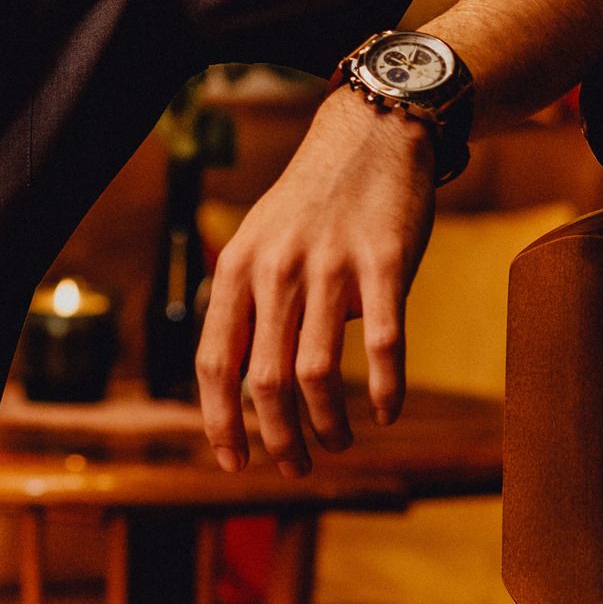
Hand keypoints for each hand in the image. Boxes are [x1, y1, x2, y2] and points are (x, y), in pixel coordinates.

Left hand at [194, 87, 434, 474]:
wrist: (370, 137)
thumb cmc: (312, 204)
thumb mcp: (259, 241)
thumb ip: (245, 302)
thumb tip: (237, 386)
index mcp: (237, 268)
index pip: (215, 363)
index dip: (221, 423)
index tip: (235, 463)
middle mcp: (276, 269)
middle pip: (266, 382)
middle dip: (279, 440)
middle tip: (297, 467)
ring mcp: (330, 266)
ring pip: (318, 374)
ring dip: (329, 426)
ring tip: (339, 442)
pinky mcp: (383, 263)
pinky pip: (382, 343)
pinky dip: (385, 389)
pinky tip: (387, 411)